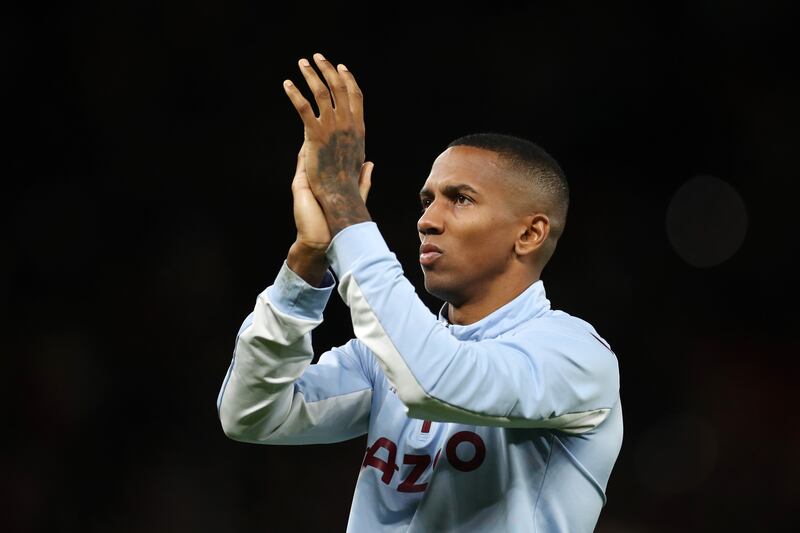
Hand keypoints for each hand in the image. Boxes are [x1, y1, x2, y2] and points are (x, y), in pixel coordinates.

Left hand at [283, 52, 371, 235]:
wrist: (339, 201)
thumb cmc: (347, 193)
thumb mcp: (359, 177)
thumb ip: (364, 169)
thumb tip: (369, 163)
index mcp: (358, 132)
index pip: (356, 98)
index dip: (349, 80)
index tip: (341, 68)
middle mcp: (348, 126)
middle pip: (340, 89)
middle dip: (328, 70)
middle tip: (318, 57)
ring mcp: (332, 129)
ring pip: (322, 93)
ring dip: (312, 74)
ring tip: (302, 63)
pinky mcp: (315, 136)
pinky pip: (304, 109)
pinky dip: (295, 94)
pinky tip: (287, 84)